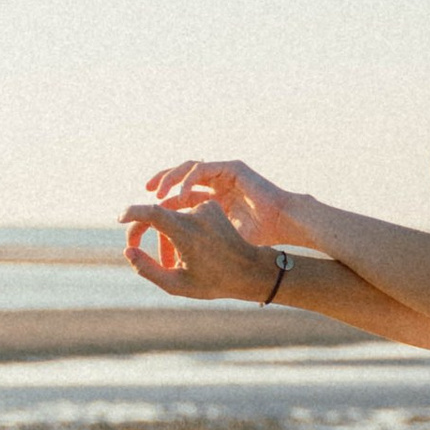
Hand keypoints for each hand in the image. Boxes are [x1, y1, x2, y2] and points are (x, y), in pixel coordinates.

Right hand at [121, 196, 279, 302]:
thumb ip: (147, 269)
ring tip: (172, 262)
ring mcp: (206, 208)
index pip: (152, 212)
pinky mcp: (212, 206)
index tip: (119, 218)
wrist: (249, 270)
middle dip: (143, 231)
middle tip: (134, 249)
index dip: (132, 212)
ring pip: (172, 217)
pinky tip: (188, 251)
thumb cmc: (213, 282)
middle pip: (158, 215)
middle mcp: (196, 215)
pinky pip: (187, 215)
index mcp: (187, 232)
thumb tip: (128, 250)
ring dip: (166, 236)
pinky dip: (181, 230)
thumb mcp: (176, 285)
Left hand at [143, 157, 302, 248]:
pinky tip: (179, 197)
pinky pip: (202, 169)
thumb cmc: (256, 238)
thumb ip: (198, 243)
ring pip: (188, 168)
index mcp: (212, 200)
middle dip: (162, 181)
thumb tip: (170, 261)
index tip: (146, 213)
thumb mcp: (218, 241)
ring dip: (170, 178)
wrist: (282, 225)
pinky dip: (188, 181)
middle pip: (181, 176)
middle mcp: (216, 184)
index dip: (163, 201)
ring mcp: (224, 174)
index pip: (181, 196)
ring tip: (157, 194)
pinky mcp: (232, 168)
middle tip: (147, 192)